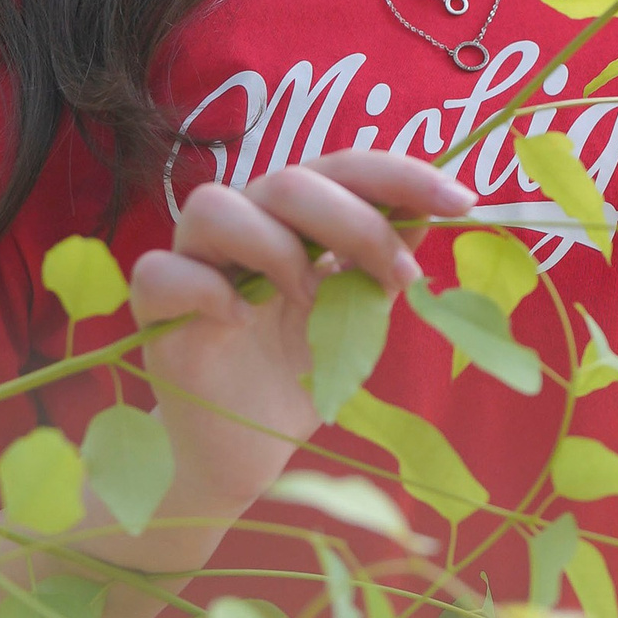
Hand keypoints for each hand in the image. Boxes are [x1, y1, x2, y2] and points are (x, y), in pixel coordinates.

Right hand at [129, 150, 474, 539]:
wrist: (245, 449)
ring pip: (215, 207)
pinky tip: (242, 322)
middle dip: (356, 221)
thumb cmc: (298, 373)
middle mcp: (241, 224)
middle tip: (401, 275)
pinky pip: (162, 274)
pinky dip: (208, 292)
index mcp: (293, 217)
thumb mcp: (357, 315)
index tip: (461, 201)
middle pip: (288, 180)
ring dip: (277, 248)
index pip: (343, 169)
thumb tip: (435, 208)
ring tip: (311, 299)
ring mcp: (193, 261)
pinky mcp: (156, 310)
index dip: (400, 175)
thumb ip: (383, 261)